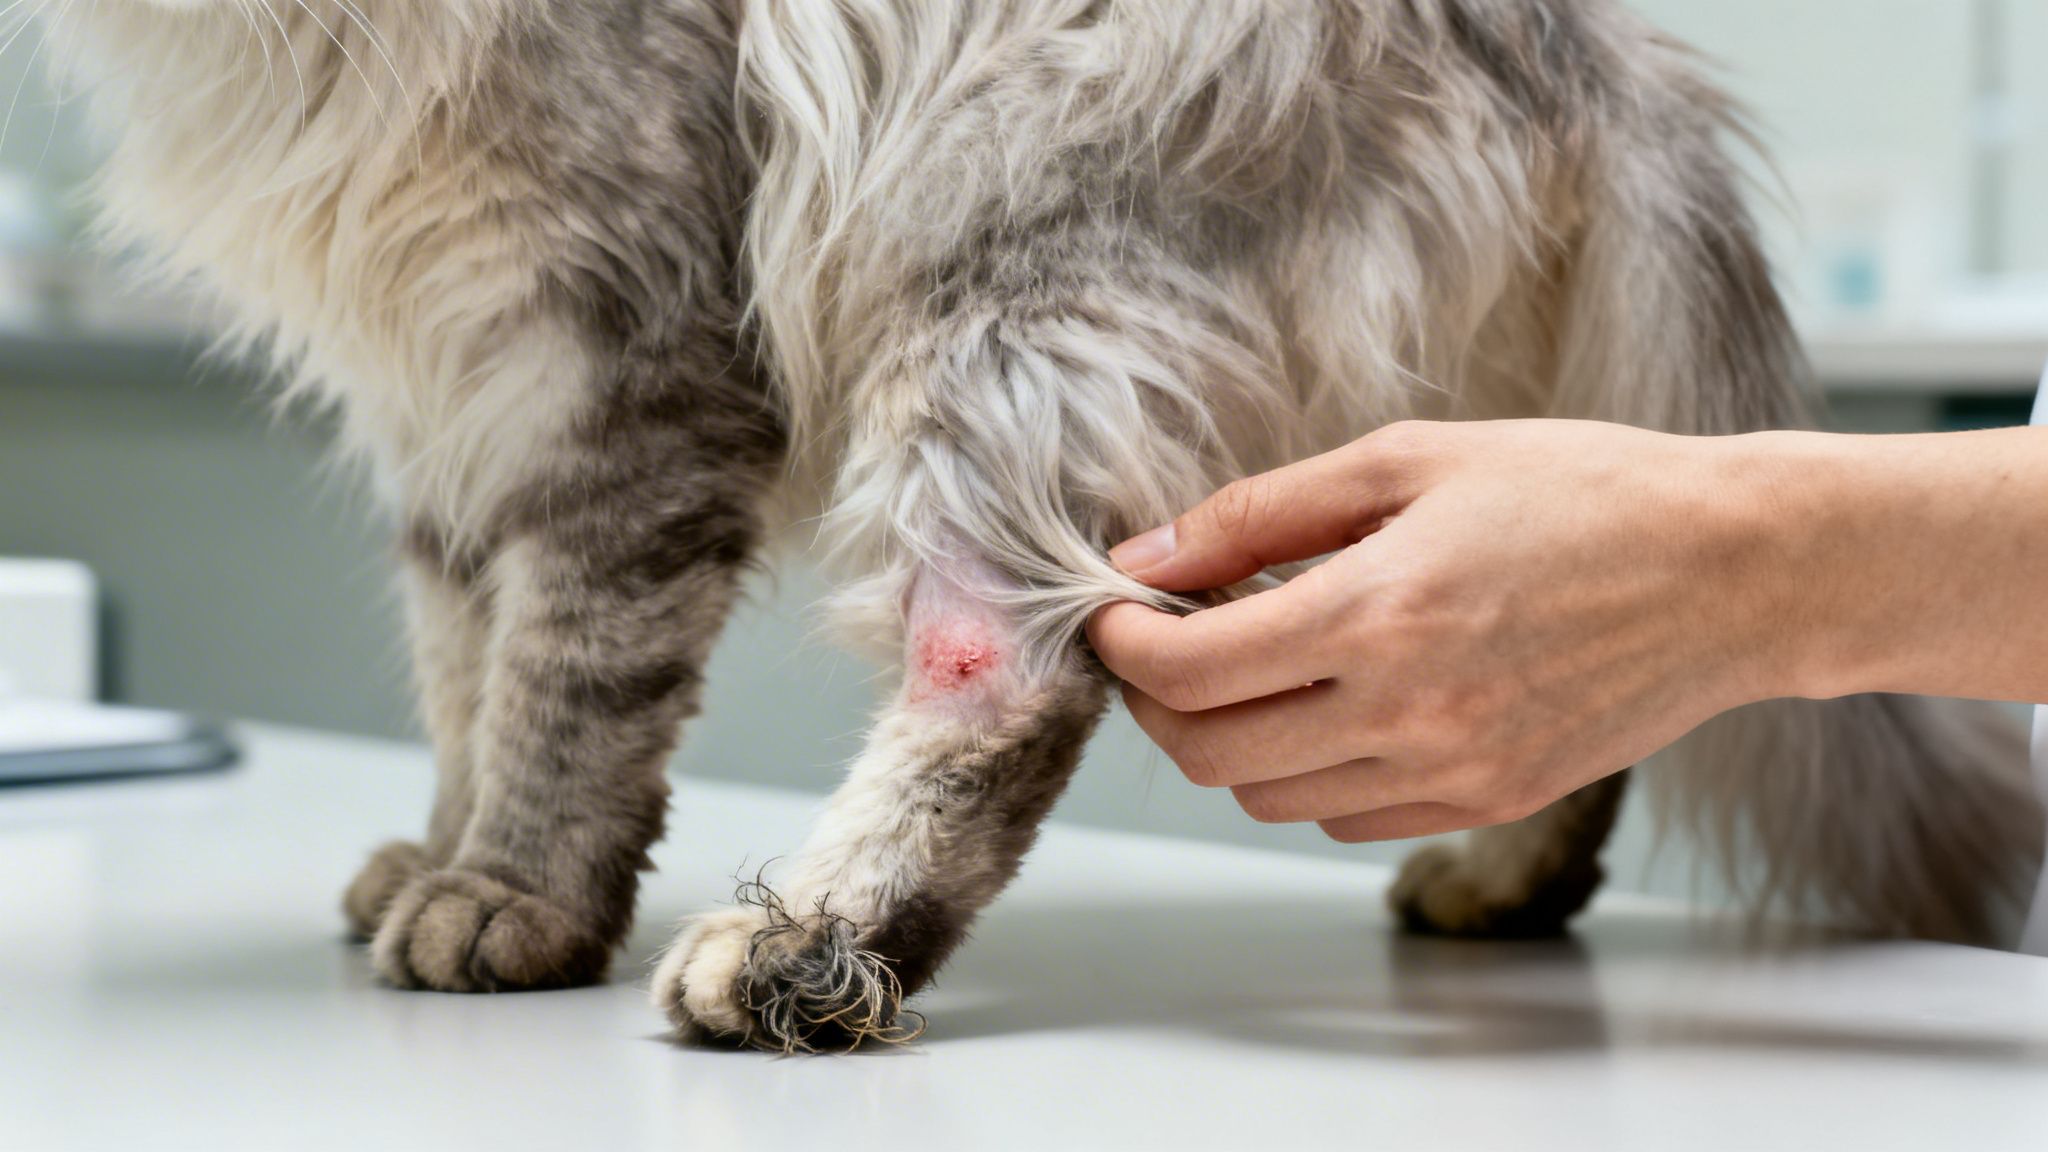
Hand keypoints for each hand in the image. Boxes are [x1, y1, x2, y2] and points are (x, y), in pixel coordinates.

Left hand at [1086, 420, 1812, 841]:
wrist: (1735, 572)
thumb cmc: (1580, 492)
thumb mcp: (1411, 460)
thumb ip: (1263, 513)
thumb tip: (1149, 557)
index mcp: (1380, 613)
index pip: (1190, 673)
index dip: (1124, 649)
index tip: (1115, 614)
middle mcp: (1408, 712)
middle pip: (1211, 755)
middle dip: (1157, 704)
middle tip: (1161, 647)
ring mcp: (1452, 772)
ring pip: (1270, 800)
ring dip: (1231, 740)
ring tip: (1254, 667)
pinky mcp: (1490, 803)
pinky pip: (1346, 818)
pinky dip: (1309, 772)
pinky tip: (1333, 704)